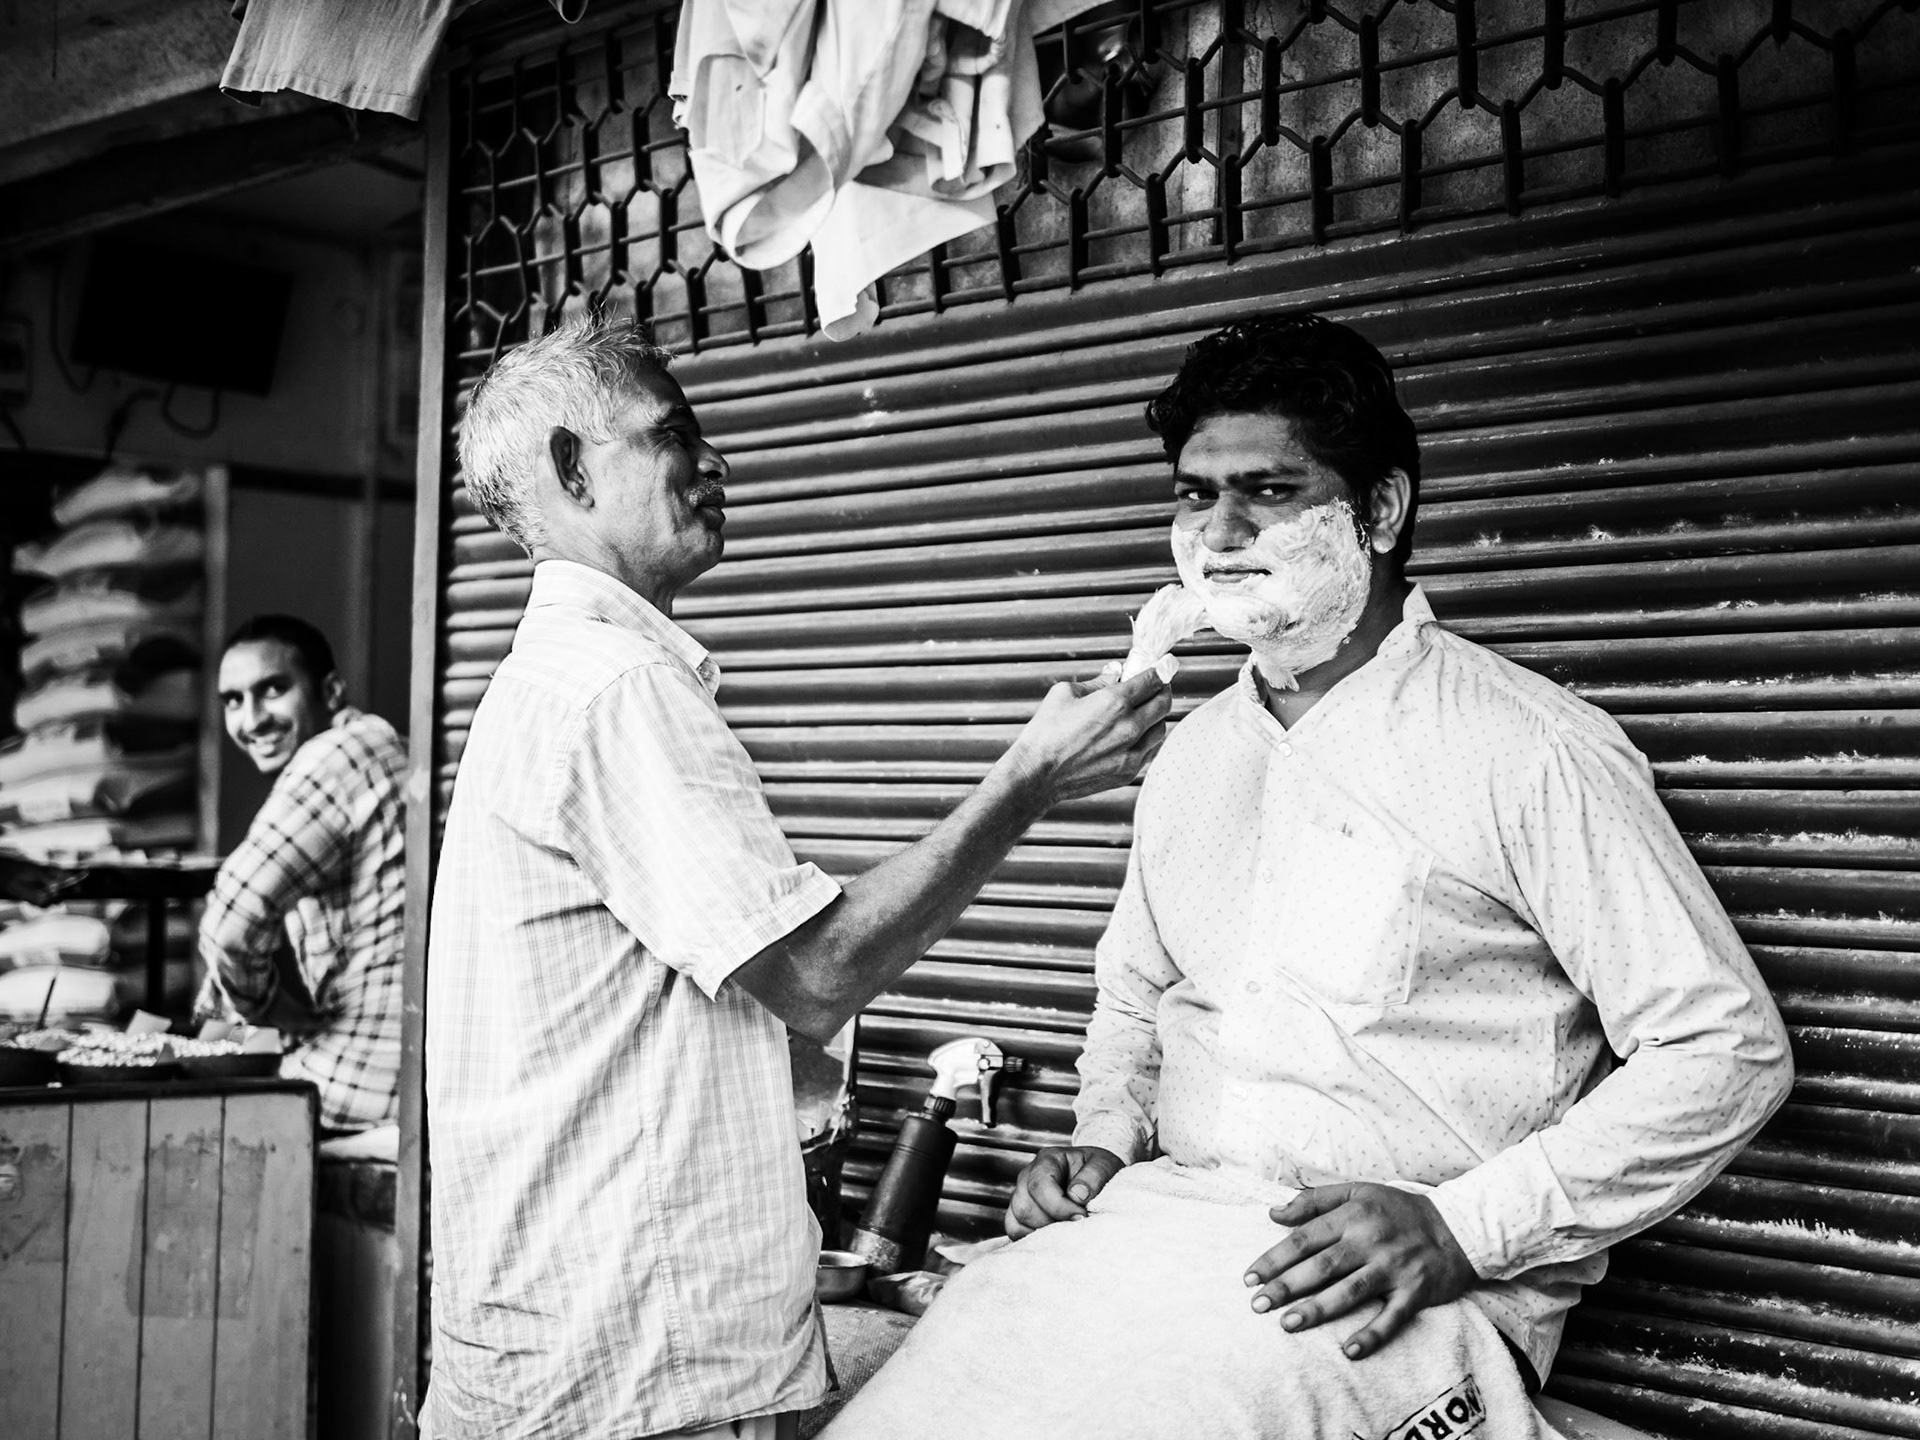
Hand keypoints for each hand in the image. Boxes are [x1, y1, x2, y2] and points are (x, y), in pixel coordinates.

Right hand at [1005, 1145, 1124, 1237]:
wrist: (1096, 1177)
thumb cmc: (1099, 1171)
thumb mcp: (1105, 1165)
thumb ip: (1094, 1175)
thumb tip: (1076, 1196)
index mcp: (1048, 1159)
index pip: (1040, 1186)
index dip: (1059, 1207)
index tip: (1082, 1216)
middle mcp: (1028, 1175)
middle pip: (1025, 1206)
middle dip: (1052, 1221)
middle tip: (1076, 1225)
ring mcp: (1021, 1194)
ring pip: (1018, 1219)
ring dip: (1043, 1231)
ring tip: (1067, 1229)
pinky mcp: (1020, 1212)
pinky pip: (1014, 1229)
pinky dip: (1030, 1237)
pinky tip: (1052, 1236)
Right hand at [1007, 669, 1170, 804]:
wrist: (1038, 774)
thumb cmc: (1046, 731)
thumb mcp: (1065, 693)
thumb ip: (1097, 681)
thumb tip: (1115, 672)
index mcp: (1114, 702)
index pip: (1152, 680)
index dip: (1160, 670)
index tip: (1163, 666)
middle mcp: (1129, 727)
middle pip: (1164, 702)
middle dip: (1162, 690)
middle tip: (1155, 686)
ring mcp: (1131, 752)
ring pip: (1161, 728)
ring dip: (1157, 716)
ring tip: (1144, 711)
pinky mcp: (1128, 771)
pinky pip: (1151, 750)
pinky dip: (1150, 739)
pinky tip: (1138, 734)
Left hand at [1243, 1183, 1476, 1359]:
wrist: (1459, 1227)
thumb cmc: (1400, 1210)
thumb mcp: (1358, 1190)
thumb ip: (1314, 1200)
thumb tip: (1274, 1213)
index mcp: (1352, 1215)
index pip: (1304, 1238)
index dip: (1274, 1258)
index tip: (1249, 1277)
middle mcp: (1370, 1241)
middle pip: (1321, 1266)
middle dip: (1286, 1286)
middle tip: (1257, 1304)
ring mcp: (1393, 1268)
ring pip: (1349, 1292)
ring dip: (1317, 1309)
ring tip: (1287, 1324)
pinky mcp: (1415, 1292)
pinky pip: (1391, 1317)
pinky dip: (1372, 1335)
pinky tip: (1349, 1351)